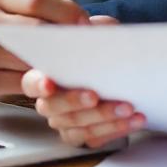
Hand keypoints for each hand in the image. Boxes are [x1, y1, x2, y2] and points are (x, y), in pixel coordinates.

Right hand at [0, 0, 88, 101]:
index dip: (66, 11)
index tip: (85, 21)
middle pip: (36, 30)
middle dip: (67, 38)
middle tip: (88, 44)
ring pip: (32, 59)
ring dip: (60, 62)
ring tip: (79, 61)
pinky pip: (24, 84)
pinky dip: (45, 83)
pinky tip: (60, 79)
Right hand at [22, 16, 145, 148]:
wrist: (118, 67)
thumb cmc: (101, 48)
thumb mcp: (99, 32)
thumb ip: (92, 30)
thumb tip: (89, 28)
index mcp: (45, 75)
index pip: (32, 82)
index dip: (39, 84)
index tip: (49, 84)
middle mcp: (51, 102)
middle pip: (55, 107)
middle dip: (76, 101)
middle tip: (95, 96)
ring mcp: (65, 122)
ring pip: (78, 126)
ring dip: (105, 117)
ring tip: (127, 108)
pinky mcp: (84, 135)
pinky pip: (96, 138)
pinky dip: (117, 129)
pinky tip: (135, 120)